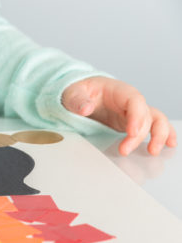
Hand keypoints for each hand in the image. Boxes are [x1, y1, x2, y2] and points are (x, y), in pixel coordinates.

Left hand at [62, 77, 176, 155]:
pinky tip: (169, 145)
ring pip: (156, 120)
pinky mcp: (133, 123)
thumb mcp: (72, 92)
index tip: (130, 132)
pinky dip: (165, 134)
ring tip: (153, 151)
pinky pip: (154, 127)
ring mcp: (133, 113)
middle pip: (145, 114)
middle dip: (139, 134)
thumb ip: (77, 100)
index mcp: (119, 90)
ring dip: (159, 135)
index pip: (134, 101)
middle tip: (125, 150)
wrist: (80, 94)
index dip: (136, 116)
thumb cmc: (79, 91)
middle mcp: (131, 101)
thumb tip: (85, 108)